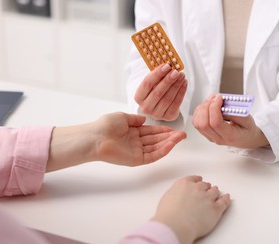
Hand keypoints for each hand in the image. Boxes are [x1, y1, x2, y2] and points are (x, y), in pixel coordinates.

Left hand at [47, 112, 186, 171]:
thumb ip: (135, 119)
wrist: (95, 137)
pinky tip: (171, 144)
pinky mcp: (136, 160)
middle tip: (183, 134)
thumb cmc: (105, 126)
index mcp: (133, 132)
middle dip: (170, 137)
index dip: (164, 130)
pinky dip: (162, 150)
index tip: (175, 128)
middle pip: (157, 140)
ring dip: (169, 143)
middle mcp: (136, 142)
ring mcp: (136, 152)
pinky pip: (152, 155)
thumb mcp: (123, 117)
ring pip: (157, 148)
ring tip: (180, 138)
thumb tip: (145, 119)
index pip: (152, 132)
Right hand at [134, 64, 187, 120]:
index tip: (166, 66)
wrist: (160, 106)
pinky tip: (184, 83)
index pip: (146, 84)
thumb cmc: (155, 91)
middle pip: (157, 92)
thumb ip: (157, 75)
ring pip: (168, 98)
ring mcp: (157, 114)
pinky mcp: (168, 117)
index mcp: (138, 97)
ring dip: (176, 85)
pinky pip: (176, 104)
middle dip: (168, 81)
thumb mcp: (153, 83)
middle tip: (176, 71)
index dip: (157, 74)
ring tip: (181, 75)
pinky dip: (181, 92)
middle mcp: (145, 108)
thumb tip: (168, 65)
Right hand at [152, 176, 230, 243]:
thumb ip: (175, 194)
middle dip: (206, 187)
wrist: (175, 225)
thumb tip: (178, 198)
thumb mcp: (166, 198)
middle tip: (207, 188)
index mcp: (184, 184)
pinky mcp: (215, 209)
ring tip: (216, 192)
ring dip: (215, 192)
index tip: (199, 180)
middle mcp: (197, 188)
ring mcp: (208, 198)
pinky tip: (227, 197)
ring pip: (215, 192)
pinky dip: (226, 199)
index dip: (197, 180)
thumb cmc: (168, 215)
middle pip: (205, 185)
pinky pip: (224, 202)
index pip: (193, 179)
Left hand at [193, 94, 268, 148]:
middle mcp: (218, 138)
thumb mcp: (248, 120)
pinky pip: (196, 122)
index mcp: (230, 136)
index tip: (220, 98)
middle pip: (203, 124)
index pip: (216, 123)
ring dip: (202, 108)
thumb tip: (223, 105)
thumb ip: (236, 113)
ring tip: (212, 100)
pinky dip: (199, 111)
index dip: (214, 108)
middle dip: (206, 107)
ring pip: (198, 123)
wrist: (246, 138)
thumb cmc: (247, 129)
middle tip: (215, 98)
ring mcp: (210, 137)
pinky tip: (207, 105)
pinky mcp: (206, 133)